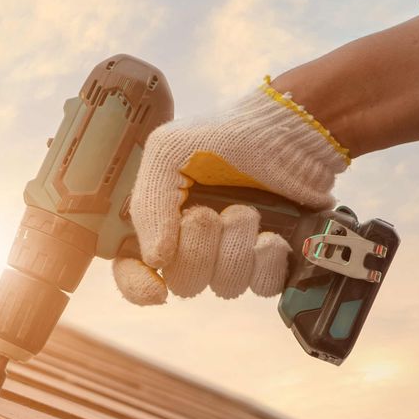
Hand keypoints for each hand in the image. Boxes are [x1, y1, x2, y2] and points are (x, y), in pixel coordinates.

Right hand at [115, 81, 348, 303]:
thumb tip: (155, 260)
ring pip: (225, 287)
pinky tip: (271, 236)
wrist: (287, 130)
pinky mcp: (269, 259)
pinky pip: (262, 286)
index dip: (137, 284)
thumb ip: (149, 205)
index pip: (132, 269)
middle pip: (183, 283)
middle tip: (213, 213)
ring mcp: (231, 253)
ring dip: (236, 248)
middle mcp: (191, 243)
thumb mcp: (168, 152)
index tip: (156, 288)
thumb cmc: (224, 134)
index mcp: (158, 220)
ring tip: (248, 211)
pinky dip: (266, 262)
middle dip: (200, 249)